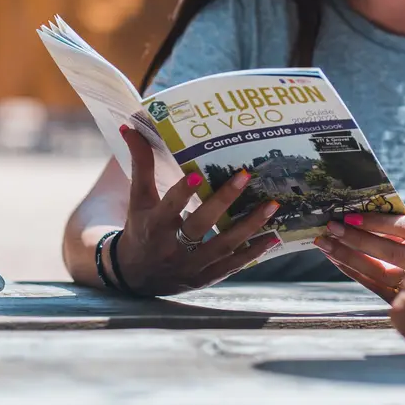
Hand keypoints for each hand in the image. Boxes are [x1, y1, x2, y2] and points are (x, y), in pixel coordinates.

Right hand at [114, 126, 280, 294]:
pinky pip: (232, 265)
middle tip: (245, 175)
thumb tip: (131, 128)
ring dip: (249, 227)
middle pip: (200, 225)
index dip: (181, 194)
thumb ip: (141, 165)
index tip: (196, 175)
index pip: (168, 208)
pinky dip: (253, 252)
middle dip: (223, 202)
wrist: (137, 276)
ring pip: (222, 246)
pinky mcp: (205, 277)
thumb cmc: (141, 228)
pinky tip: (273, 237)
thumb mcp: (138, 199)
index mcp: (154, 226)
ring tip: (271, 205)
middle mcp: (172, 248)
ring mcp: (191, 265)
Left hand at [313, 213, 404, 301]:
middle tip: (331, 226)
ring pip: (378, 270)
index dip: (377, 222)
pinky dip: (354, 272)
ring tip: (326, 243)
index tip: (352, 216)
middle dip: (356, 238)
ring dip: (348, 256)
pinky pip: (375, 286)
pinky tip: (338, 262)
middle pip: (388, 250)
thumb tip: (374, 215)